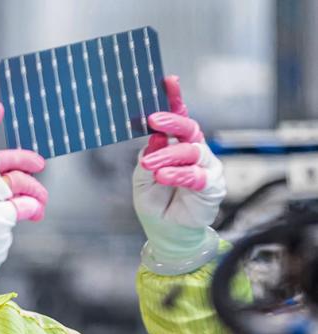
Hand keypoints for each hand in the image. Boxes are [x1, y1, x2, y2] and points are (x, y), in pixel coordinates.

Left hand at [133, 76, 225, 274]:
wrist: (165, 232)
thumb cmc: (155, 202)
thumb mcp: (142, 177)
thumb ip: (149, 156)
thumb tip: (156, 137)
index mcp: (177, 145)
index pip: (178, 118)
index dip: (174, 99)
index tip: (167, 81)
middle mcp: (194, 152)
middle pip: (189, 128)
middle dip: (172, 121)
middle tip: (154, 121)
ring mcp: (205, 167)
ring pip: (191, 151)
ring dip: (168, 156)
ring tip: (149, 166)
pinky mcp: (211, 186)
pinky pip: (197, 175)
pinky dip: (178, 174)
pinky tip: (163, 176)